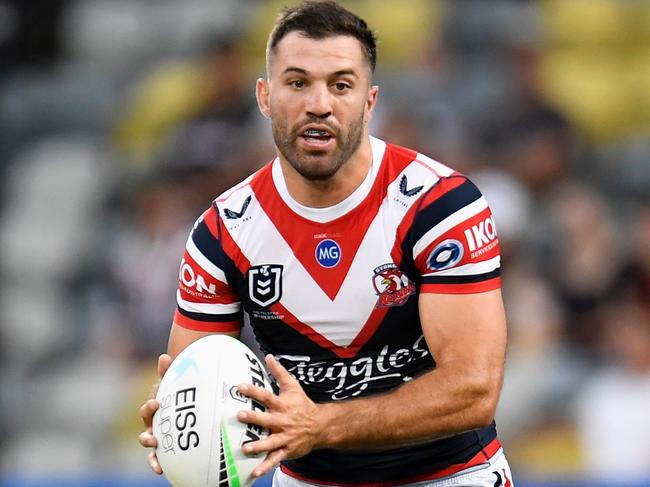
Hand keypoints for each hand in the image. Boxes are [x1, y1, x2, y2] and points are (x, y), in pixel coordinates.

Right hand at [138, 354, 172, 473]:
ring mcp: (157, 437)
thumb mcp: (176, 384)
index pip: (149, 408)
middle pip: (146, 425)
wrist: (187, 409)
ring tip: (154, 446)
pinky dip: (155, 464)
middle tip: (153, 430)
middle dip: (147, 428)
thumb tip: (164, 356)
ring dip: (149, 447)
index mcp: (156, 408)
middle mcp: (153, 423)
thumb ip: (169, 373)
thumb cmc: (180, 396)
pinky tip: (160, 471)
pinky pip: (156, 459)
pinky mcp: (163, 450)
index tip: (157, 403)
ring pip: (148, 442)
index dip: (151, 407)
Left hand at [236, 355, 323, 477]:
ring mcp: (285, 437)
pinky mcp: (287, 450)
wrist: (320, 426)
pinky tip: (254, 472)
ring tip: (246, 449)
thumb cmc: (302, 404)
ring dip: (258, 446)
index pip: (266, 396)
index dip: (254, 391)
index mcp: (283, 405)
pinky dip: (265, 467)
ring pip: (270, 442)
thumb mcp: (292, 386)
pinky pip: (275, 459)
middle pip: (267, 419)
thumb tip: (268, 356)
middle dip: (253, 418)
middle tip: (240, 415)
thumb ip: (279, 372)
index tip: (240, 386)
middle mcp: (283, 421)